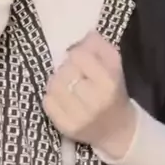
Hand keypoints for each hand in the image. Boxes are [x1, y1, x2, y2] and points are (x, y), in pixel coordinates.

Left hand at [43, 31, 135, 158]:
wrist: (117, 130)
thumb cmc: (114, 92)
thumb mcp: (114, 65)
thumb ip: (100, 46)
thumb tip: (87, 34)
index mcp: (108, 83)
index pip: (79, 56)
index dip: (78, 55)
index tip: (82, 61)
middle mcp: (94, 101)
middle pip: (65, 70)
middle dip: (68, 69)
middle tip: (76, 74)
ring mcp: (78, 117)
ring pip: (53, 85)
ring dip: (58, 81)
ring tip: (68, 85)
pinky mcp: (66, 128)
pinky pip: (47, 102)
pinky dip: (51, 97)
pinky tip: (63, 99)